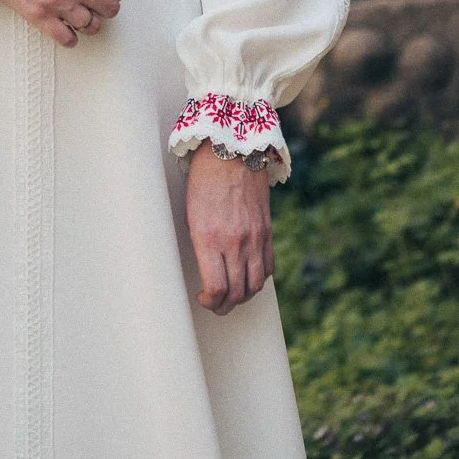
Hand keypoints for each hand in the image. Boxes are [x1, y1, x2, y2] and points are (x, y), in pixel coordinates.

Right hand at [0, 0, 130, 46]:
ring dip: (88, 23)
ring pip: (92, 26)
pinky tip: (64, 29)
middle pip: (110, 8)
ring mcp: (56, 0)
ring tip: (78, 15)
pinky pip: (67, 39)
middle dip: (105, 8)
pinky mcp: (37, 15)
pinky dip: (69, 37)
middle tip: (94, 4)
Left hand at [185, 143, 273, 314]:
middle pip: (236, 293)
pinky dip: (258, 279)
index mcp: (209, 238)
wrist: (230, 152)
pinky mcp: (266, 231)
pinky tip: (248, 277)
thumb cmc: (203, 180)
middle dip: (224, 306)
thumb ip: (202, 245)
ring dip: (243, 297)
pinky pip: (267, 266)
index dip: (210, 302)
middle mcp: (234, 242)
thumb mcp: (192, 215)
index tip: (203, 297)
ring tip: (232, 296)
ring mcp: (254, 238)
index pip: (216, 288)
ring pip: (254, 285)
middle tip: (215, 304)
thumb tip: (208, 271)